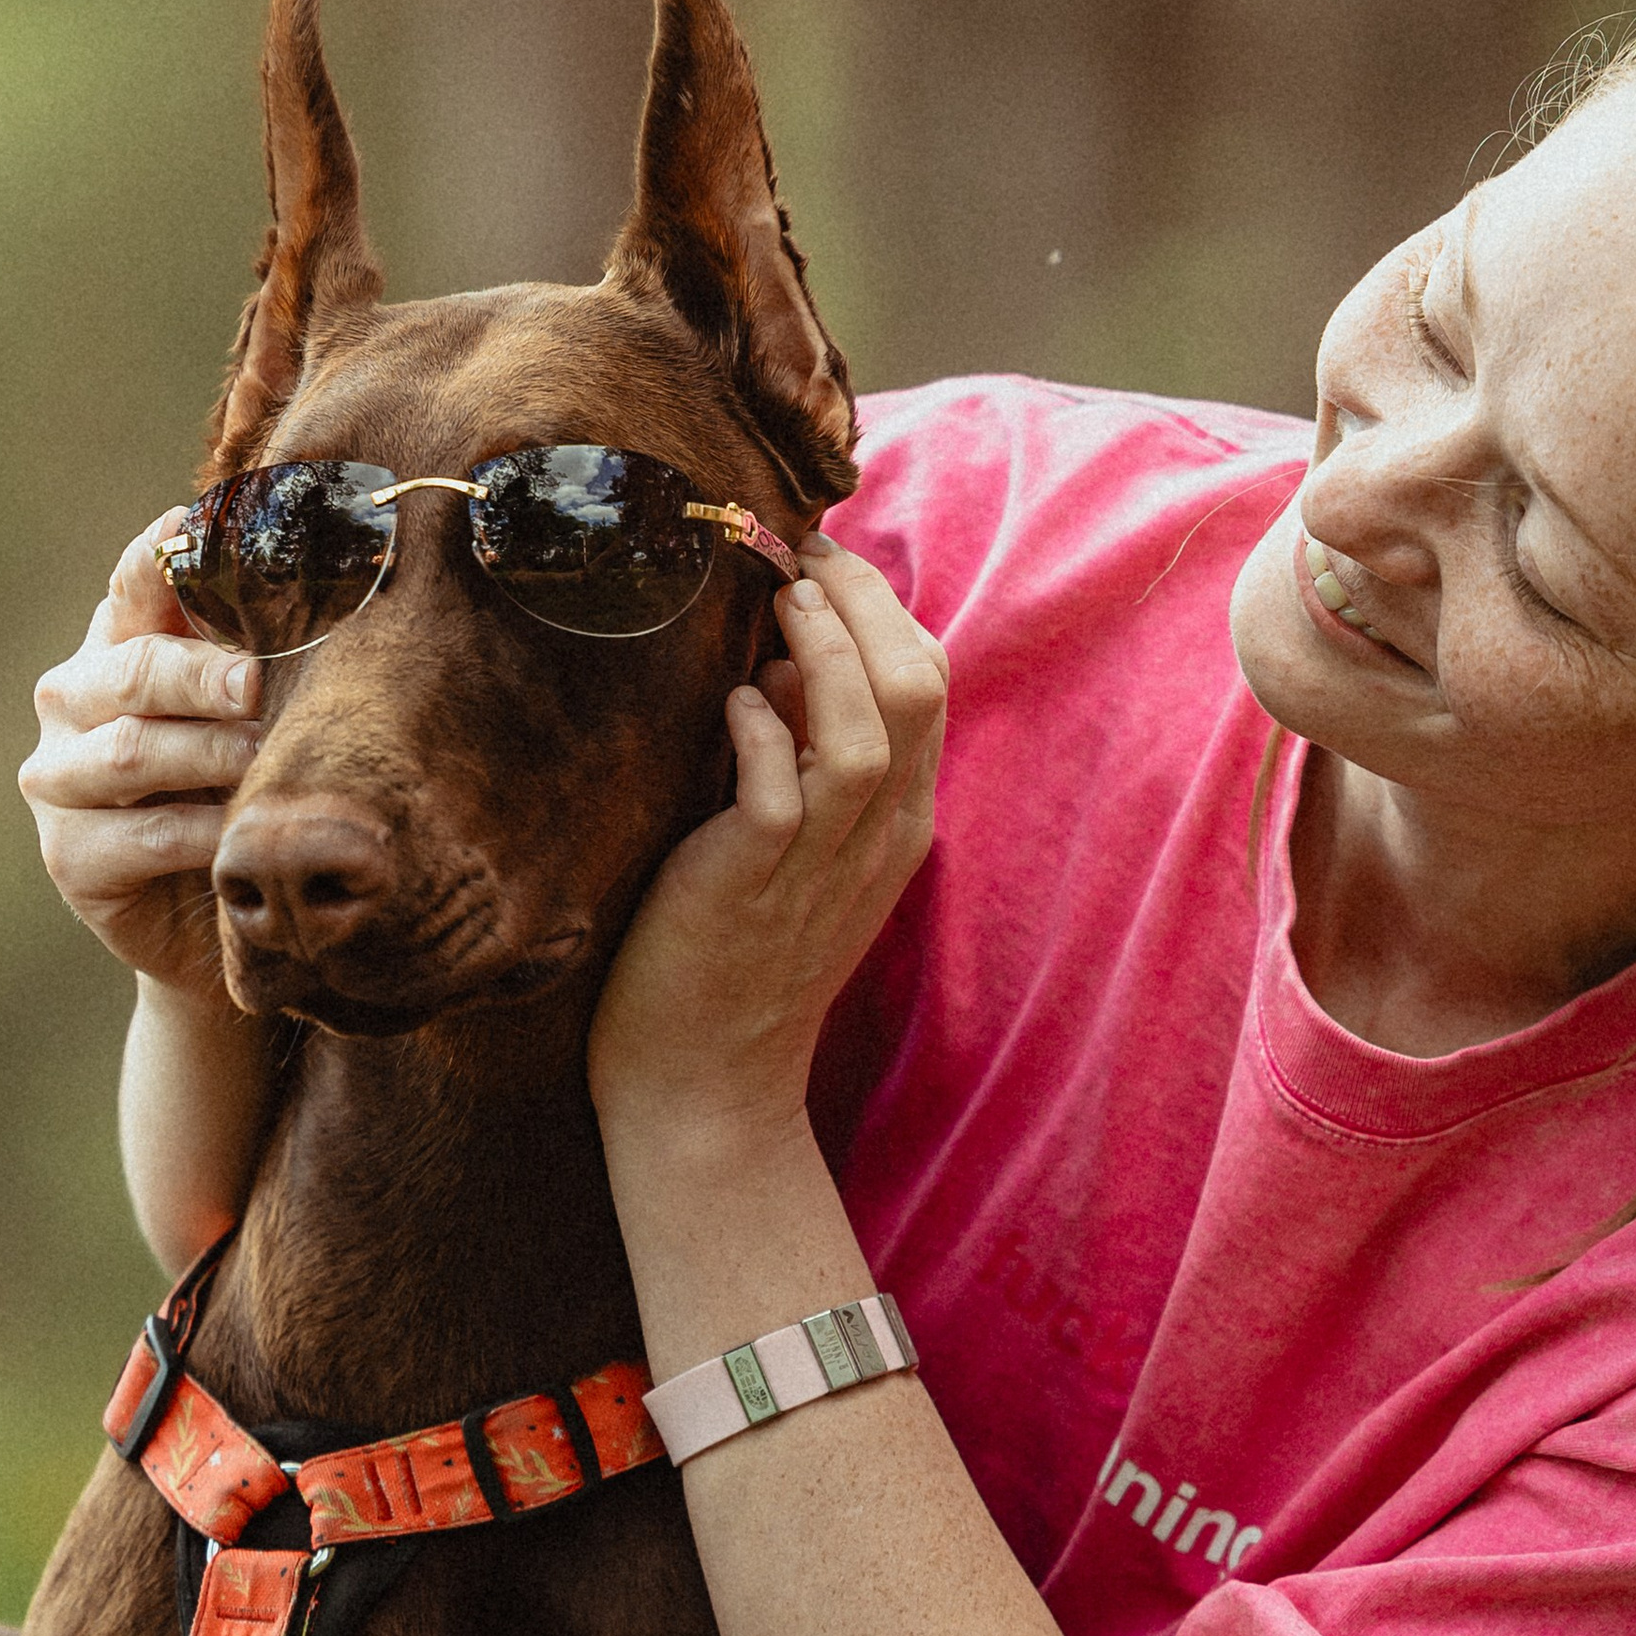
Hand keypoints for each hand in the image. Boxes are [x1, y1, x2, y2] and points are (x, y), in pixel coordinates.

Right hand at [19, 517, 265, 996]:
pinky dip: (200, 832)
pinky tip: (241, 832)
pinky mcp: (71, 856)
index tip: (186, 527)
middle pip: (134, 671)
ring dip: (208, 754)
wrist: (218, 915)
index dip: (157, 558)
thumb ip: (259, 652)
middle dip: (201, 674)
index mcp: (120, 645)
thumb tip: (326, 576)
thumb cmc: (242, 790)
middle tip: (257, 682)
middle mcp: (74, 701)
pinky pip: (142, 836)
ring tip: (264, 758)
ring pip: (134, 753)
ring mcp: (60, 779)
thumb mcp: (252, 715)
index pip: (134, 587)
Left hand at [589, 544, 946, 1146]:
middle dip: (865, 603)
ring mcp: (819, 864)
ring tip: (779, 602)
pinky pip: (779, 789)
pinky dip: (760, 729)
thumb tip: (786, 662)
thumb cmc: (734, 952)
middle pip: (917, 690)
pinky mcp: (751, 884)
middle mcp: (874, 838)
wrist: (705, 1083)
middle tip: (803, 553)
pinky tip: (732, 702)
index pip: (930, 687)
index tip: (826, 558)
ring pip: (864, 732)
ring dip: (824, 651)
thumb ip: (805, 758)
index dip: (884, 609)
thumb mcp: (796, 847)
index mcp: (897, 823)